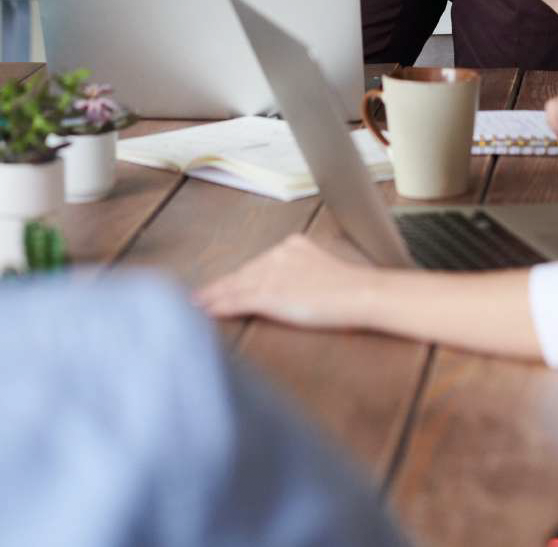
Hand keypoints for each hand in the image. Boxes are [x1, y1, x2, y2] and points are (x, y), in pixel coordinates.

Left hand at [195, 233, 377, 328]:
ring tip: (197, 305)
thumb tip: (289, 286)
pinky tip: (207, 312)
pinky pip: (238, 301)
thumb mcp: (321, 270)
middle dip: (220, 286)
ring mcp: (273, 274)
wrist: (360, 293)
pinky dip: (220, 306)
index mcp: (293, 246)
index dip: (237, 277)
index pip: (258, 264)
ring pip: (236, 286)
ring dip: (214, 296)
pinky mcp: (271, 294)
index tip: (222, 284)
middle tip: (199, 296)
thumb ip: (301, 272)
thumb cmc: (350, 288)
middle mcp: (279, 254)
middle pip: (243, 273)